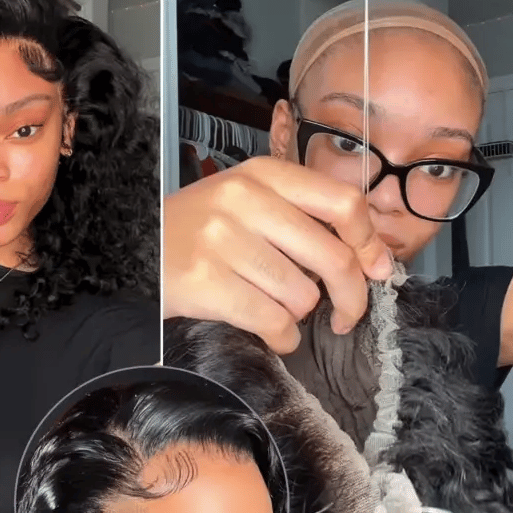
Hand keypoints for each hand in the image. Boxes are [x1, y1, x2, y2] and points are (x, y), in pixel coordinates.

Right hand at [163, 157, 392, 353]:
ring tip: (274, 308)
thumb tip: (373, 261)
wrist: (135, 248)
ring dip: (298, 315)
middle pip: (332, 257)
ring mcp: (223, 240)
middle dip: (351, 298)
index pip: (342, 202)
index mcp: (262, 174)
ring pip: (302, 296)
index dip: (369, 242)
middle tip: (346, 316)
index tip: (376, 269)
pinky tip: (273, 333)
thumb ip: (303, 218)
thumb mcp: (247, 202)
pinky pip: (273, 322)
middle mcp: (244, 200)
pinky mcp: (206, 281)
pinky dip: (282, 337)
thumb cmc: (200, 230)